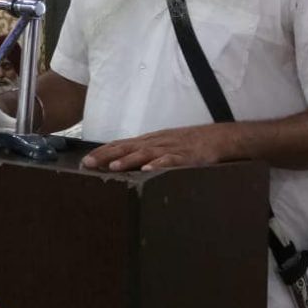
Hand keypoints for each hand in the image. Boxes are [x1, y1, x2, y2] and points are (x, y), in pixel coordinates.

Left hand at [81, 124, 228, 171]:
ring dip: (129, 160)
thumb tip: (128, 162)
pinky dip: (159, 164)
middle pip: (129, 147)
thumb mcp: (166, 145)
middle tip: (89, 164)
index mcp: (152, 140)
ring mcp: (172, 148)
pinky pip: (172, 161)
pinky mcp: (187, 156)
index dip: (104, 152)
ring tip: (114, 167)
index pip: (123, 144)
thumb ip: (148, 152)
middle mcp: (158, 142)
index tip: (86, 161)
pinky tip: (148, 170)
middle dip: (108, 155)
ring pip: (147, 153)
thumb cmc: (192, 143)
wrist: (221, 137)